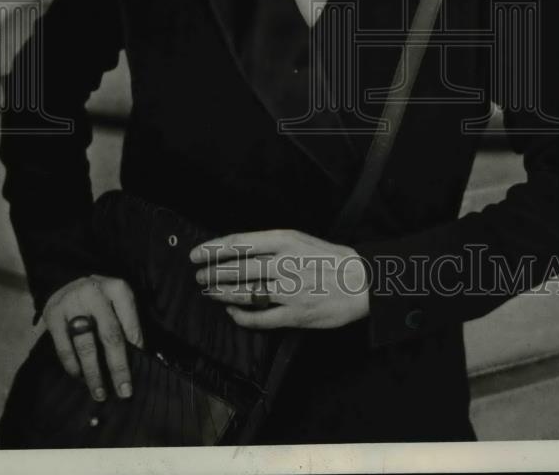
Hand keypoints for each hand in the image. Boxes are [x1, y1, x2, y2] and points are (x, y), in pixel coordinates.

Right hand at [42, 275, 143, 400]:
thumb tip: (138, 357)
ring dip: (94, 373)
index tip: (139, 371)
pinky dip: (72, 366)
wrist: (66, 279)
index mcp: (117, 288)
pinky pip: (64, 347)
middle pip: (110, 336)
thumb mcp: (117, 300)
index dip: (136, 349)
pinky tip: (79, 377)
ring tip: (100, 393)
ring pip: (86, 345)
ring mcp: (72, 303)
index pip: (130, 323)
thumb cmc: (100, 297)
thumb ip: (127, 323)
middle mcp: (95, 293)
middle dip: (118, 367)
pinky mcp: (53, 314)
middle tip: (124, 391)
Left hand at [189, 229, 369, 329]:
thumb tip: (240, 251)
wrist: (363, 282)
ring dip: (221, 293)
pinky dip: (242, 316)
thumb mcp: (301, 240)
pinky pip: (260, 318)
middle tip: (197, 275)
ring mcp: (288, 291)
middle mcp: (284, 264)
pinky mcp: (295, 315)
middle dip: (212, 273)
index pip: (239, 243)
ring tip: (208, 292)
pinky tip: (232, 312)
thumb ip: (272, 245)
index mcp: (285, 240)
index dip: (213, 249)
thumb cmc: (331, 258)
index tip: (196, 253)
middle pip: (237, 269)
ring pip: (244, 293)